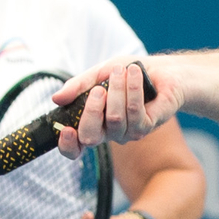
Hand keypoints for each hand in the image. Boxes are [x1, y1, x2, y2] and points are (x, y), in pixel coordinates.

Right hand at [52, 58, 180, 153]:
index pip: (75, 148)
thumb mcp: (98, 74)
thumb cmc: (128, 74)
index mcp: (93, 124)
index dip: (68, 145)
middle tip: (99, 89)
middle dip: (91, 110)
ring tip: (122, 70)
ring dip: (117, 90)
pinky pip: (135, 112)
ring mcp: (128, 133)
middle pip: (90, 137)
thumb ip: (78, 86)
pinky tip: (134, 73)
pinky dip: (133, 89)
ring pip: (114, 119)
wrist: (162, 71)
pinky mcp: (146, 127)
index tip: (67, 130)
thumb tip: (56, 98)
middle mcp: (109, 133)